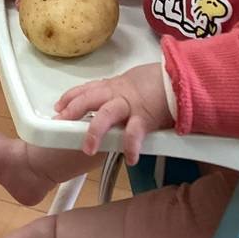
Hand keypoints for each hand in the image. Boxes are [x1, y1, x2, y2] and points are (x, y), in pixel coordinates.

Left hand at [54, 63, 173, 164]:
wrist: (181, 78)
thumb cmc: (159, 81)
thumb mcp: (134, 82)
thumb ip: (119, 91)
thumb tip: (108, 98)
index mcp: (114, 86)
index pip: (87, 89)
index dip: (70, 97)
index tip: (58, 106)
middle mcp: (118, 94)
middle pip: (89, 98)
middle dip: (73, 110)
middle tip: (59, 123)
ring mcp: (131, 106)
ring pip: (107, 114)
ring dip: (95, 131)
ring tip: (87, 148)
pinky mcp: (145, 118)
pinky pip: (135, 133)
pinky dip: (131, 146)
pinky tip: (129, 159)